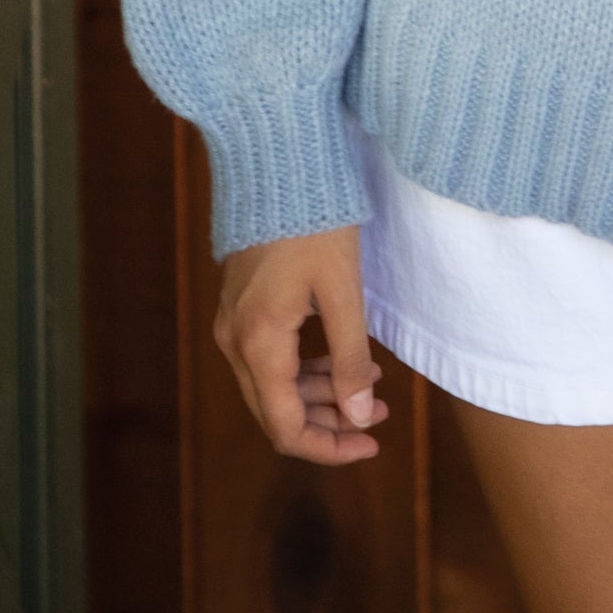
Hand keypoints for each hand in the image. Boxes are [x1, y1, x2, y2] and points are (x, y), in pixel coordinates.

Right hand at [213, 223, 388, 463]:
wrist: (276, 164)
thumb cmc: (314, 223)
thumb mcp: (343, 291)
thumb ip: (349, 358)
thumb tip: (358, 417)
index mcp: (259, 345)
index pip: (285, 428)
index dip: (328, 447)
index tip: (369, 444)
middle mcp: (235, 342)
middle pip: (278, 411)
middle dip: (329, 422)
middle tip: (378, 415)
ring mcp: (234, 323)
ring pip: (275, 385)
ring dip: (321, 394)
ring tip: (372, 384)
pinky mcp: (241, 306)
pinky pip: (270, 357)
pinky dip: (306, 367)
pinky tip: (344, 358)